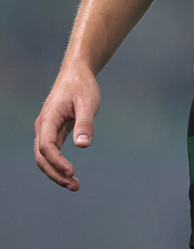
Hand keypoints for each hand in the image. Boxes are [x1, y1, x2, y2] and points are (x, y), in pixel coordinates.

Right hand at [34, 65, 100, 189]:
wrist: (77, 72)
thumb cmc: (82, 85)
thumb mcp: (87, 102)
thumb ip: (85, 122)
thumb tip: (83, 145)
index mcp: (48, 118)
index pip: (46, 146)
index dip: (57, 161)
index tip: (71, 171)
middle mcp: (43, 126)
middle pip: (42, 157)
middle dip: (55, 174)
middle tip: (74, 185)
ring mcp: (47, 129)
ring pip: (45, 157)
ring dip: (56, 172)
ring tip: (74, 185)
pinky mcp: (54, 131)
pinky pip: (52, 152)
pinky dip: (59, 164)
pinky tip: (70, 173)